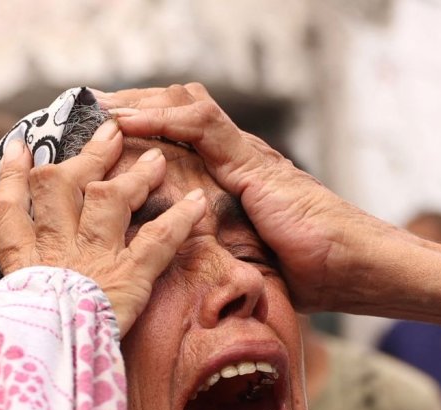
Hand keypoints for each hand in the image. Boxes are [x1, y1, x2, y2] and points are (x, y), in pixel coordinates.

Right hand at [0, 119, 206, 334]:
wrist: (47, 368)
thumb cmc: (14, 354)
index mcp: (20, 264)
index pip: (8, 210)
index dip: (12, 177)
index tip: (19, 149)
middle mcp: (56, 251)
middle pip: (63, 188)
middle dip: (86, 157)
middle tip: (106, 131)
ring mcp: (94, 259)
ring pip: (111, 200)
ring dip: (134, 177)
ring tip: (155, 159)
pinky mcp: (130, 278)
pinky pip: (158, 241)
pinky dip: (180, 221)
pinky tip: (197, 203)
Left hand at [98, 83, 401, 312]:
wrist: (351, 267)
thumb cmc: (309, 275)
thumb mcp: (245, 261)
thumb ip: (216, 252)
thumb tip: (182, 273)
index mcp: (234, 175)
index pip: (180, 132)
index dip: (143, 127)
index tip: (102, 135)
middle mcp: (238, 156)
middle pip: (177, 108)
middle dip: (132, 107)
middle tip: (89, 112)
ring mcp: (246, 155)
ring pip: (184, 105)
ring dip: (138, 104)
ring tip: (100, 109)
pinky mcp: (253, 163)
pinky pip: (201, 126)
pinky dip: (160, 120)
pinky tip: (127, 124)